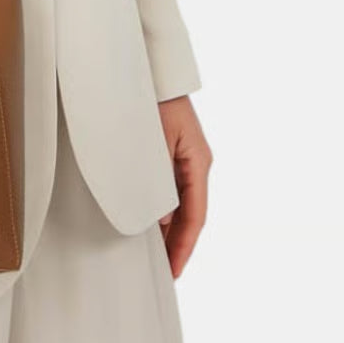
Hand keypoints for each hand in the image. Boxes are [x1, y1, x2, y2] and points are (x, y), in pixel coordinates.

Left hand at [155, 94, 211, 277]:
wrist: (148, 67)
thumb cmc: (150, 101)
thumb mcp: (154, 142)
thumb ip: (157, 180)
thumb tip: (160, 219)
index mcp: (198, 163)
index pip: (194, 217)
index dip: (183, 248)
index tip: (173, 273)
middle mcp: (195, 163)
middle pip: (189, 214)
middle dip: (176, 245)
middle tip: (162, 274)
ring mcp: (184, 158)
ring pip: (178, 204)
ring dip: (166, 229)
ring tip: (152, 257)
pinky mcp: (170, 152)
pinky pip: (168, 189)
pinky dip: (159, 209)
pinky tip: (145, 222)